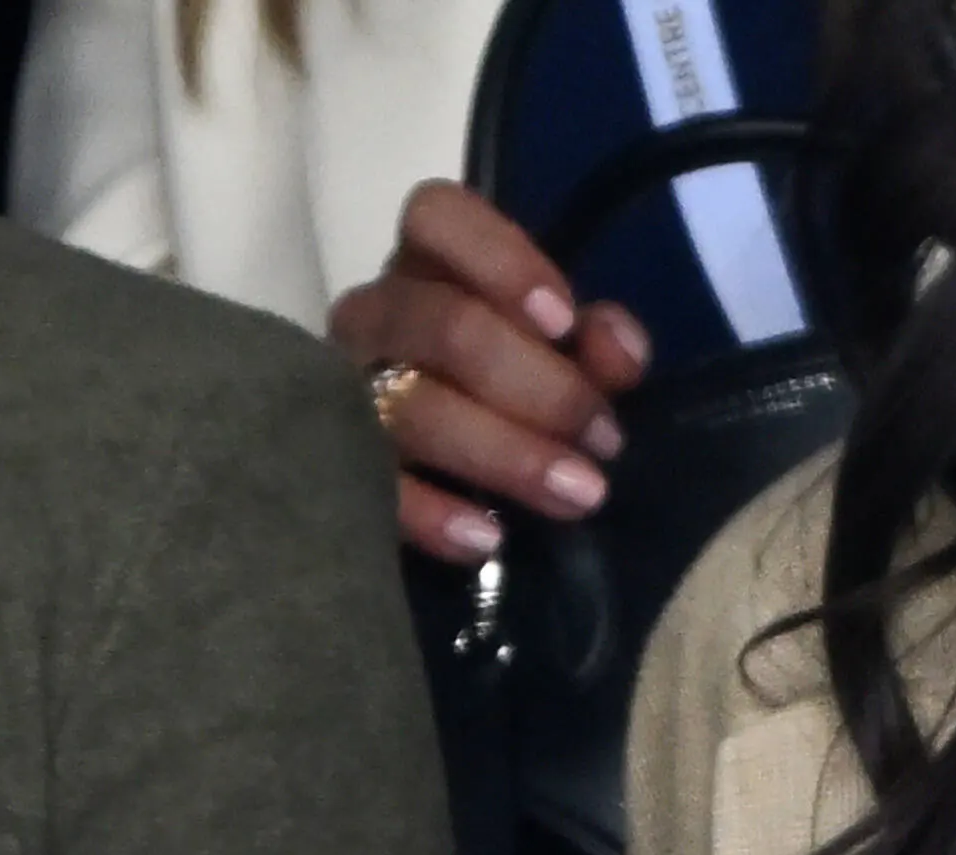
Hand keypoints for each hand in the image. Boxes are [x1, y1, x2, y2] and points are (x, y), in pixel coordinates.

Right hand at [328, 181, 652, 562]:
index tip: (563, 319)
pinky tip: (486, 537)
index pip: (438, 217)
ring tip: (580, 494)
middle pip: (443, 325)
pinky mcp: (339, 467)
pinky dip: (432, 513)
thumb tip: (617, 351)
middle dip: (539, 386)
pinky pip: (375, 488)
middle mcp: (379, 317)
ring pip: (415, 409)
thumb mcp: (568, 357)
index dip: (501, 260)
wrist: (451, 478)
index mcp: (432, 268)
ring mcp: (347, 390)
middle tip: (605, 439)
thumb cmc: (520, 392)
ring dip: (508, 453)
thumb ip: (598, 341)